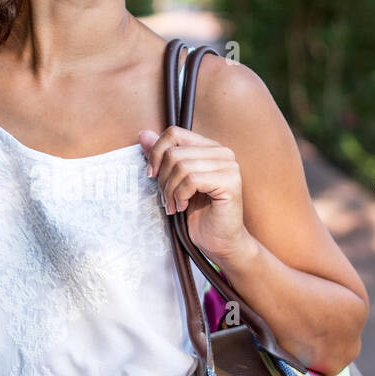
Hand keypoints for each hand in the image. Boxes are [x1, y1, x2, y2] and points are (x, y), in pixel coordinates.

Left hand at [139, 126, 252, 265]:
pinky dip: (180, 196)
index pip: (174, 133)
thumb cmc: (199, 215)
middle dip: (163, 179)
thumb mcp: (174, 183)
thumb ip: (162, 158)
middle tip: (166, 199)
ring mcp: (229, 166)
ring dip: (170, 190)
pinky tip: (183, 207)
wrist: (220, 242)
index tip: (151, 175)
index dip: (156, 153)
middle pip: (174, 152)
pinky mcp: (230, 182)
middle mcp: (222, 152)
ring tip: (174, 205)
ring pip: (181, 166)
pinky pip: (192, 180)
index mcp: (209, 148)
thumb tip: (144, 135)